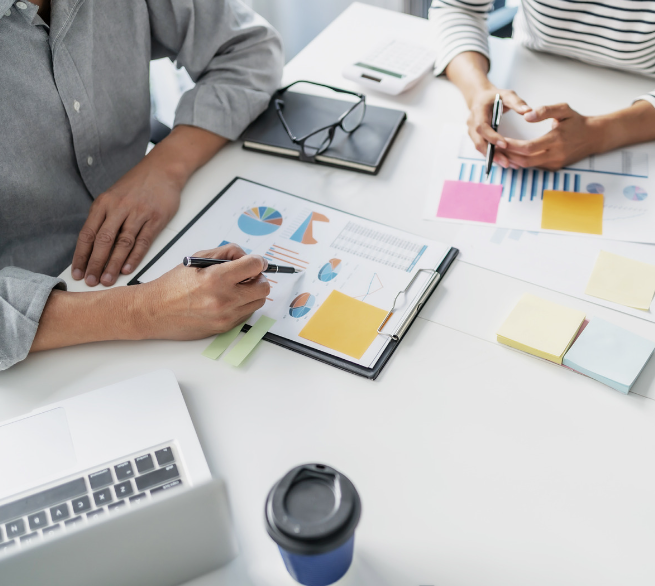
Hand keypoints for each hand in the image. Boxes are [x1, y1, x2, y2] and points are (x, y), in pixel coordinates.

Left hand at [71, 157, 181, 286]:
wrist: (162, 170)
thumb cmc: (137, 185)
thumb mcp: (113, 196)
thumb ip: (104, 218)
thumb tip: (94, 246)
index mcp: (104, 203)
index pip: (88, 234)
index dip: (81, 255)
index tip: (77, 271)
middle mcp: (119, 208)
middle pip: (103, 240)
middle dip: (95, 263)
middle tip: (91, 281)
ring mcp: (138, 213)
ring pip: (122, 243)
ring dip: (113, 264)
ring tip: (108, 279)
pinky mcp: (155, 219)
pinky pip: (143, 241)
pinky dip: (134, 257)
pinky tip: (127, 268)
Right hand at [135, 244, 270, 339]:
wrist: (155, 311)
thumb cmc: (172, 285)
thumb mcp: (197, 259)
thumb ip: (225, 253)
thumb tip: (247, 256)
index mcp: (216, 278)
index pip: (255, 266)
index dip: (258, 261)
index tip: (256, 261)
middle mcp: (224, 299)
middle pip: (263, 287)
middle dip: (258, 278)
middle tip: (247, 275)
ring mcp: (226, 316)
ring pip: (258, 302)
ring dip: (252, 292)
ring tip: (235, 287)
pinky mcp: (225, 328)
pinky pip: (247, 314)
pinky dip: (243, 305)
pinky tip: (227, 299)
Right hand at [466, 87, 532, 167]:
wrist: (481, 98)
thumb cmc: (495, 96)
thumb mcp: (507, 94)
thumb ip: (517, 102)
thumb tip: (528, 112)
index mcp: (478, 111)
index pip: (482, 127)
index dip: (492, 137)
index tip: (504, 144)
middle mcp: (472, 123)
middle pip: (479, 142)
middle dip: (492, 153)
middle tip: (506, 162)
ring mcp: (472, 131)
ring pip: (480, 148)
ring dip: (492, 157)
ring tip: (507, 164)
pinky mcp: (475, 137)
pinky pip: (483, 148)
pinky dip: (493, 156)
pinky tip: (505, 161)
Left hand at [499, 103, 599, 170]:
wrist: (594, 137)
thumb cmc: (577, 121)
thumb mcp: (564, 109)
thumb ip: (545, 110)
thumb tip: (526, 116)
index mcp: (557, 139)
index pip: (528, 147)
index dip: (512, 146)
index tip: (499, 140)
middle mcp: (555, 154)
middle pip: (525, 160)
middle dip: (508, 155)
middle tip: (494, 149)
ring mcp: (555, 163)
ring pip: (528, 166)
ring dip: (513, 160)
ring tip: (500, 152)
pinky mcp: (554, 168)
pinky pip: (534, 166)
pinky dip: (522, 162)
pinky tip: (512, 155)